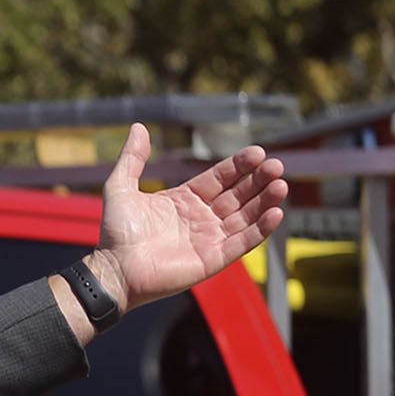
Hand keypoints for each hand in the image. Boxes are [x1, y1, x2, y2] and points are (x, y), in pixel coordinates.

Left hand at [80, 121, 289, 317]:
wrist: (114, 269)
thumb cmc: (115, 233)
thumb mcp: (121, 187)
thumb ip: (133, 158)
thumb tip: (139, 126)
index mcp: (185, 199)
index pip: (220, 178)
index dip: (239, 165)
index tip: (258, 152)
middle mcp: (201, 218)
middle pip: (238, 195)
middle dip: (258, 180)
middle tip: (276, 166)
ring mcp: (209, 239)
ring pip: (245, 217)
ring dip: (265, 202)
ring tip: (280, 185)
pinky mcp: (214, 260)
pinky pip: (242, 243)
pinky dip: (260, 230)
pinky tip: (275, 214)